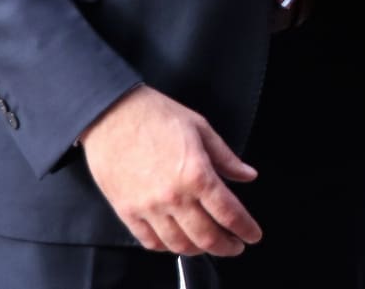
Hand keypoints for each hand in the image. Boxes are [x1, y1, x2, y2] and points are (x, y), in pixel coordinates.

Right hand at [79, 84, 261, 256]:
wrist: (111, 114)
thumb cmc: (156, 115)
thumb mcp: (201, 128)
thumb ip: (226, 157)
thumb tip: (247, 175)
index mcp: (196, 174)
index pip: (229, 213)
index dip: (245, 228)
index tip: (253, 235)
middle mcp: (173, 196)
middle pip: (206, 236)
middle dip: (226, 246)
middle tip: (235, 245)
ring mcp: (148, 207)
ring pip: (178, 244)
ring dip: (199, 250)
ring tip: (209, 245)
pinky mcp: (127, 211)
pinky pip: (149, 241)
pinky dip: (167, 247)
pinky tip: (176, 241)